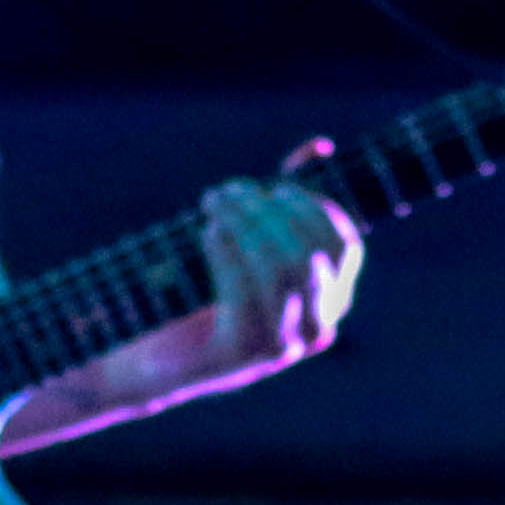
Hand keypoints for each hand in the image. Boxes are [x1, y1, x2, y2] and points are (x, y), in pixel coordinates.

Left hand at [176, 164, 366, 391]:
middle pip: (312, 253)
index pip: (345, 246)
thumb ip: (287, 197)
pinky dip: (228, 253)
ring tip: (214, 202)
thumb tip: (322, 146)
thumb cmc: (212, 286)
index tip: (276, 188)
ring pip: (282, 270)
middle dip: (270, 211)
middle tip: (229, 190)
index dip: (314, 207)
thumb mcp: (254, 239)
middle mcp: (316, 328)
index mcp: (329, 301)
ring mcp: (283, 346)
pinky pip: (245, 293)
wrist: (160, 358)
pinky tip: (208, 233)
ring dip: (246, 223)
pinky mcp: (242, 354)